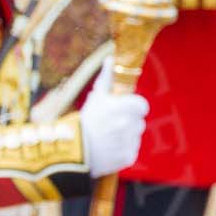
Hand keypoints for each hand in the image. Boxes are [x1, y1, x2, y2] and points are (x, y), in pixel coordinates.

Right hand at [80, 58, 149, 176]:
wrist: (74, 151)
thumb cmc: (85, 121)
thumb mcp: (95, 97)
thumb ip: (106, 78)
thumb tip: (110, 58)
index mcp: (127, 107)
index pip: (142, 106)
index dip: (132, 108)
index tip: (121, 111)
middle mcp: (131, 124)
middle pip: (138, 122)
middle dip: (127, 123)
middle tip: (110, 126)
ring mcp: (131, 142)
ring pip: (134, 137)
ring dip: (124, 137)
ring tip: (106, 139)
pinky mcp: (128, 157)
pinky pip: (130, 151)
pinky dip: (121, 151)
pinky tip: (107, 149)